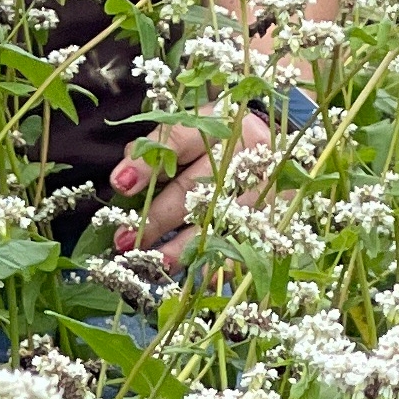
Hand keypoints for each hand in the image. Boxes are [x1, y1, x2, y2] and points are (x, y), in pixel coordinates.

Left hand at [107, 107, 278, 272]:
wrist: (277, 147)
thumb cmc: (221, 138)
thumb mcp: (194, 128)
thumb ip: (161, 149)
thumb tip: (126, 178)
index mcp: (221, 123)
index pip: (178, 140)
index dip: (149, 164)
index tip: (120, 184)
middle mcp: (246, 154)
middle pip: (198, 189)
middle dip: (159, 217)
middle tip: (126, 239)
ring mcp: (266, 188)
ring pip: (220, 222)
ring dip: (184, 246)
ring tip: (156, 261)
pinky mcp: (278, 218)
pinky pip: (246, 246)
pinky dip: (219, 262)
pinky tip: (196, 275)